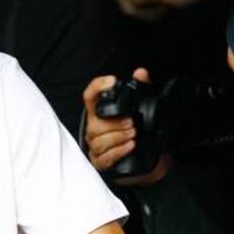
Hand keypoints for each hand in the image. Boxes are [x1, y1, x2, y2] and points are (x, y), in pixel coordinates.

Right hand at [83, 69, 171, 185]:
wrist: (142, 156)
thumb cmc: (134, 130)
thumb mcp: (140, 108)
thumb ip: (141, 88)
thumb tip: (141, 73)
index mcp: (99, 112)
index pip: (90, 96)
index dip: (98, 86)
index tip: (112, 81)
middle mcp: (94, 128)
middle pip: (95, 124)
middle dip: (115, 124)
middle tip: (131, 123)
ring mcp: (95, 145)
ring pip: (99, 141)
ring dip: (118, 137)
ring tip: (133, 135)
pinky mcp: (99, 160)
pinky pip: (104, 157)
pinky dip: (118, 151)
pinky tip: (130, 146)